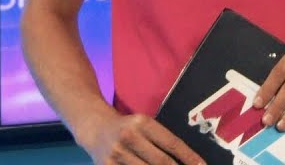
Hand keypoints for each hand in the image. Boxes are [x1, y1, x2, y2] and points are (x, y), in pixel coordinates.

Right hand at [78, 111, 204, 164]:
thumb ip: (162, 140)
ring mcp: (117, 154)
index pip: (172, 143)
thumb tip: (188, 161)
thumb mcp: (145, 125)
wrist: (95, 128)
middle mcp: (130, 137)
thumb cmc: (128, 127)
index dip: (189, 158)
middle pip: (161, 162)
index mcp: (143, 123)